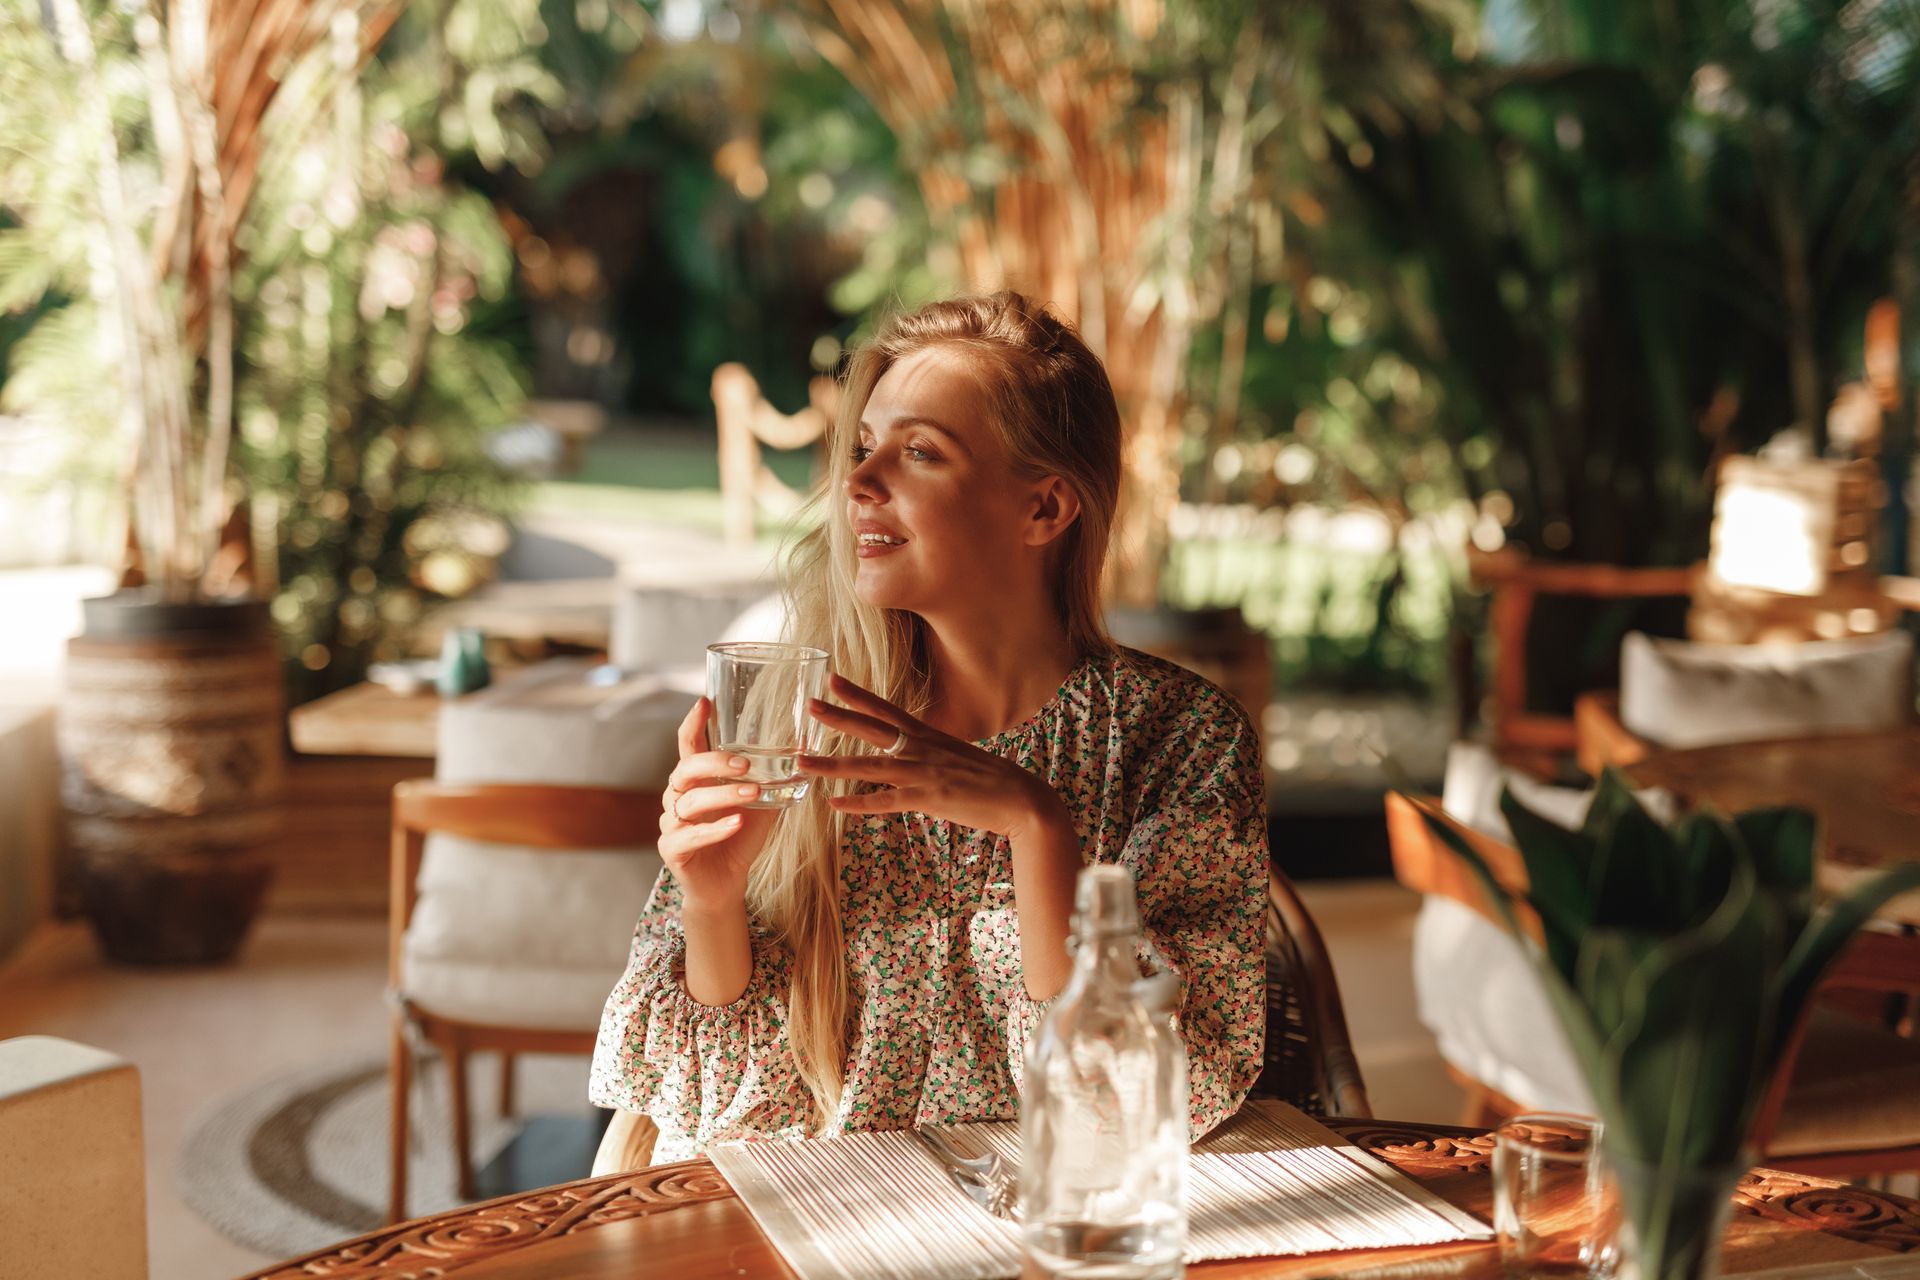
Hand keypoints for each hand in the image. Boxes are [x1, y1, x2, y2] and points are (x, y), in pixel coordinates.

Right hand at [658, 697, 779, 909]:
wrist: (724, 884)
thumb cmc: (739, 837)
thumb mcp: (761, 805)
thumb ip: (773, 781)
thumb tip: (807, 755)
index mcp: (694, 780)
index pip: (687, 745)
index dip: (693, 723)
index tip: (705, 701)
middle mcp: (677, 797)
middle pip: (685, 769)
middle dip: (714, 763)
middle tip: (744, 764)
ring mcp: (671, 823)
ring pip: (690, 802)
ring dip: (723, 795)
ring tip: (752, 793)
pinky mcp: (673, 850)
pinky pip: (690, 836)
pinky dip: (714, 829)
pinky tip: (736, 823)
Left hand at [798, 674, 1069, 841]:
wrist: (1024, 799)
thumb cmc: (991, 781)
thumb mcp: (956, 757)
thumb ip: (929, 754)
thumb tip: (910, 756)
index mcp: (928, 736)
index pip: (885, 710)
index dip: (857, 695)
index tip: (831, 679)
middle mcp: (922, 749)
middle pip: (872, 729)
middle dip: (838, 716)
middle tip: (808, 704)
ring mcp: (924, 772)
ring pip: (870, 766)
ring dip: (833, 765)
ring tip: (802, 763)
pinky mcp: (929, 798)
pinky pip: (887, 801)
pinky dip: (861, 803)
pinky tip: (835, 804)